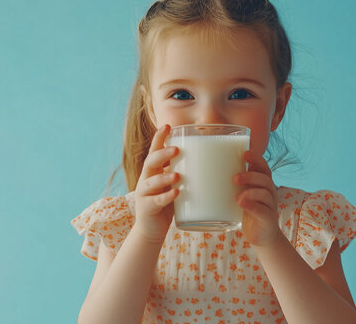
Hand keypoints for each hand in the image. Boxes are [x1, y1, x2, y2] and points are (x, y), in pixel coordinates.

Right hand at [133, 124, 179, 242]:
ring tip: (178, 176)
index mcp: (153, 171)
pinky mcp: (147, 208)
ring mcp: (144, 194)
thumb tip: (211, 160)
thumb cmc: (167, 203)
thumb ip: (184, 173)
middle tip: (176, 150)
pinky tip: (176, 194)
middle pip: (150, 162)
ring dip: (164, 177)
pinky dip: (166, 197)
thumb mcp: (174, 185)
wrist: (152, 229)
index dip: (159, 138)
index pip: (154, 151)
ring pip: (151, 181)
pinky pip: (155, 201)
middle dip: (162, 154)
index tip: (167, 126)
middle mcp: (146, 179)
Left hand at [233, 150, 281, 246]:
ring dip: (250, 192)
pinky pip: (263, 210)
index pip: (263, 167)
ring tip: (237, 197)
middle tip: (235, 178)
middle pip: (265, 179)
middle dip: (250, 176)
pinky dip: (252, 206)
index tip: (244, 153)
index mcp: (263, 184)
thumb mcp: (243, 194)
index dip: (256, 159)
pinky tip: (241, 203)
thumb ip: (236, 183)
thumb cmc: (249, 211)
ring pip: (265, 193)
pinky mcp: (268, 219)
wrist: (262, 236)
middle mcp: (270, 193)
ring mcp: (270, 206)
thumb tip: (210, 171)